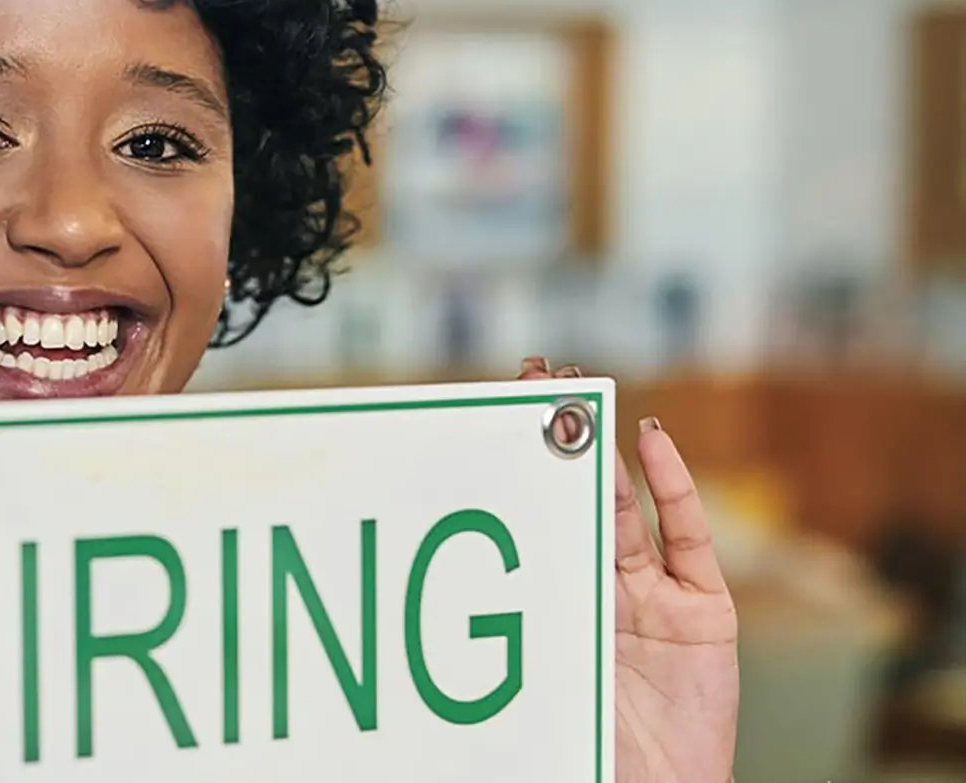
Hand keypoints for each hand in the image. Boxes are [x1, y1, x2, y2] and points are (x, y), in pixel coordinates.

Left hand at [519, 359, 739, 782]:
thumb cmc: (581, 750)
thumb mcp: (528, 679)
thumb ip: (502, 633)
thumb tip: (419, 598)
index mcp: (554, 602)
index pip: (530, 516)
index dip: (516, 464)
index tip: (491, 409)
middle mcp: (603, 590)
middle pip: (575, 497)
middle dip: (558, 437)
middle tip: (536, 377)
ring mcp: (655, 596)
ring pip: (624, 507)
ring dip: (604, 447)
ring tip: (580, 392)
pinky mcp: (703, 611)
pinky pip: (687, 537)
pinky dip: (672, 484)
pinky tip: (650, 438)